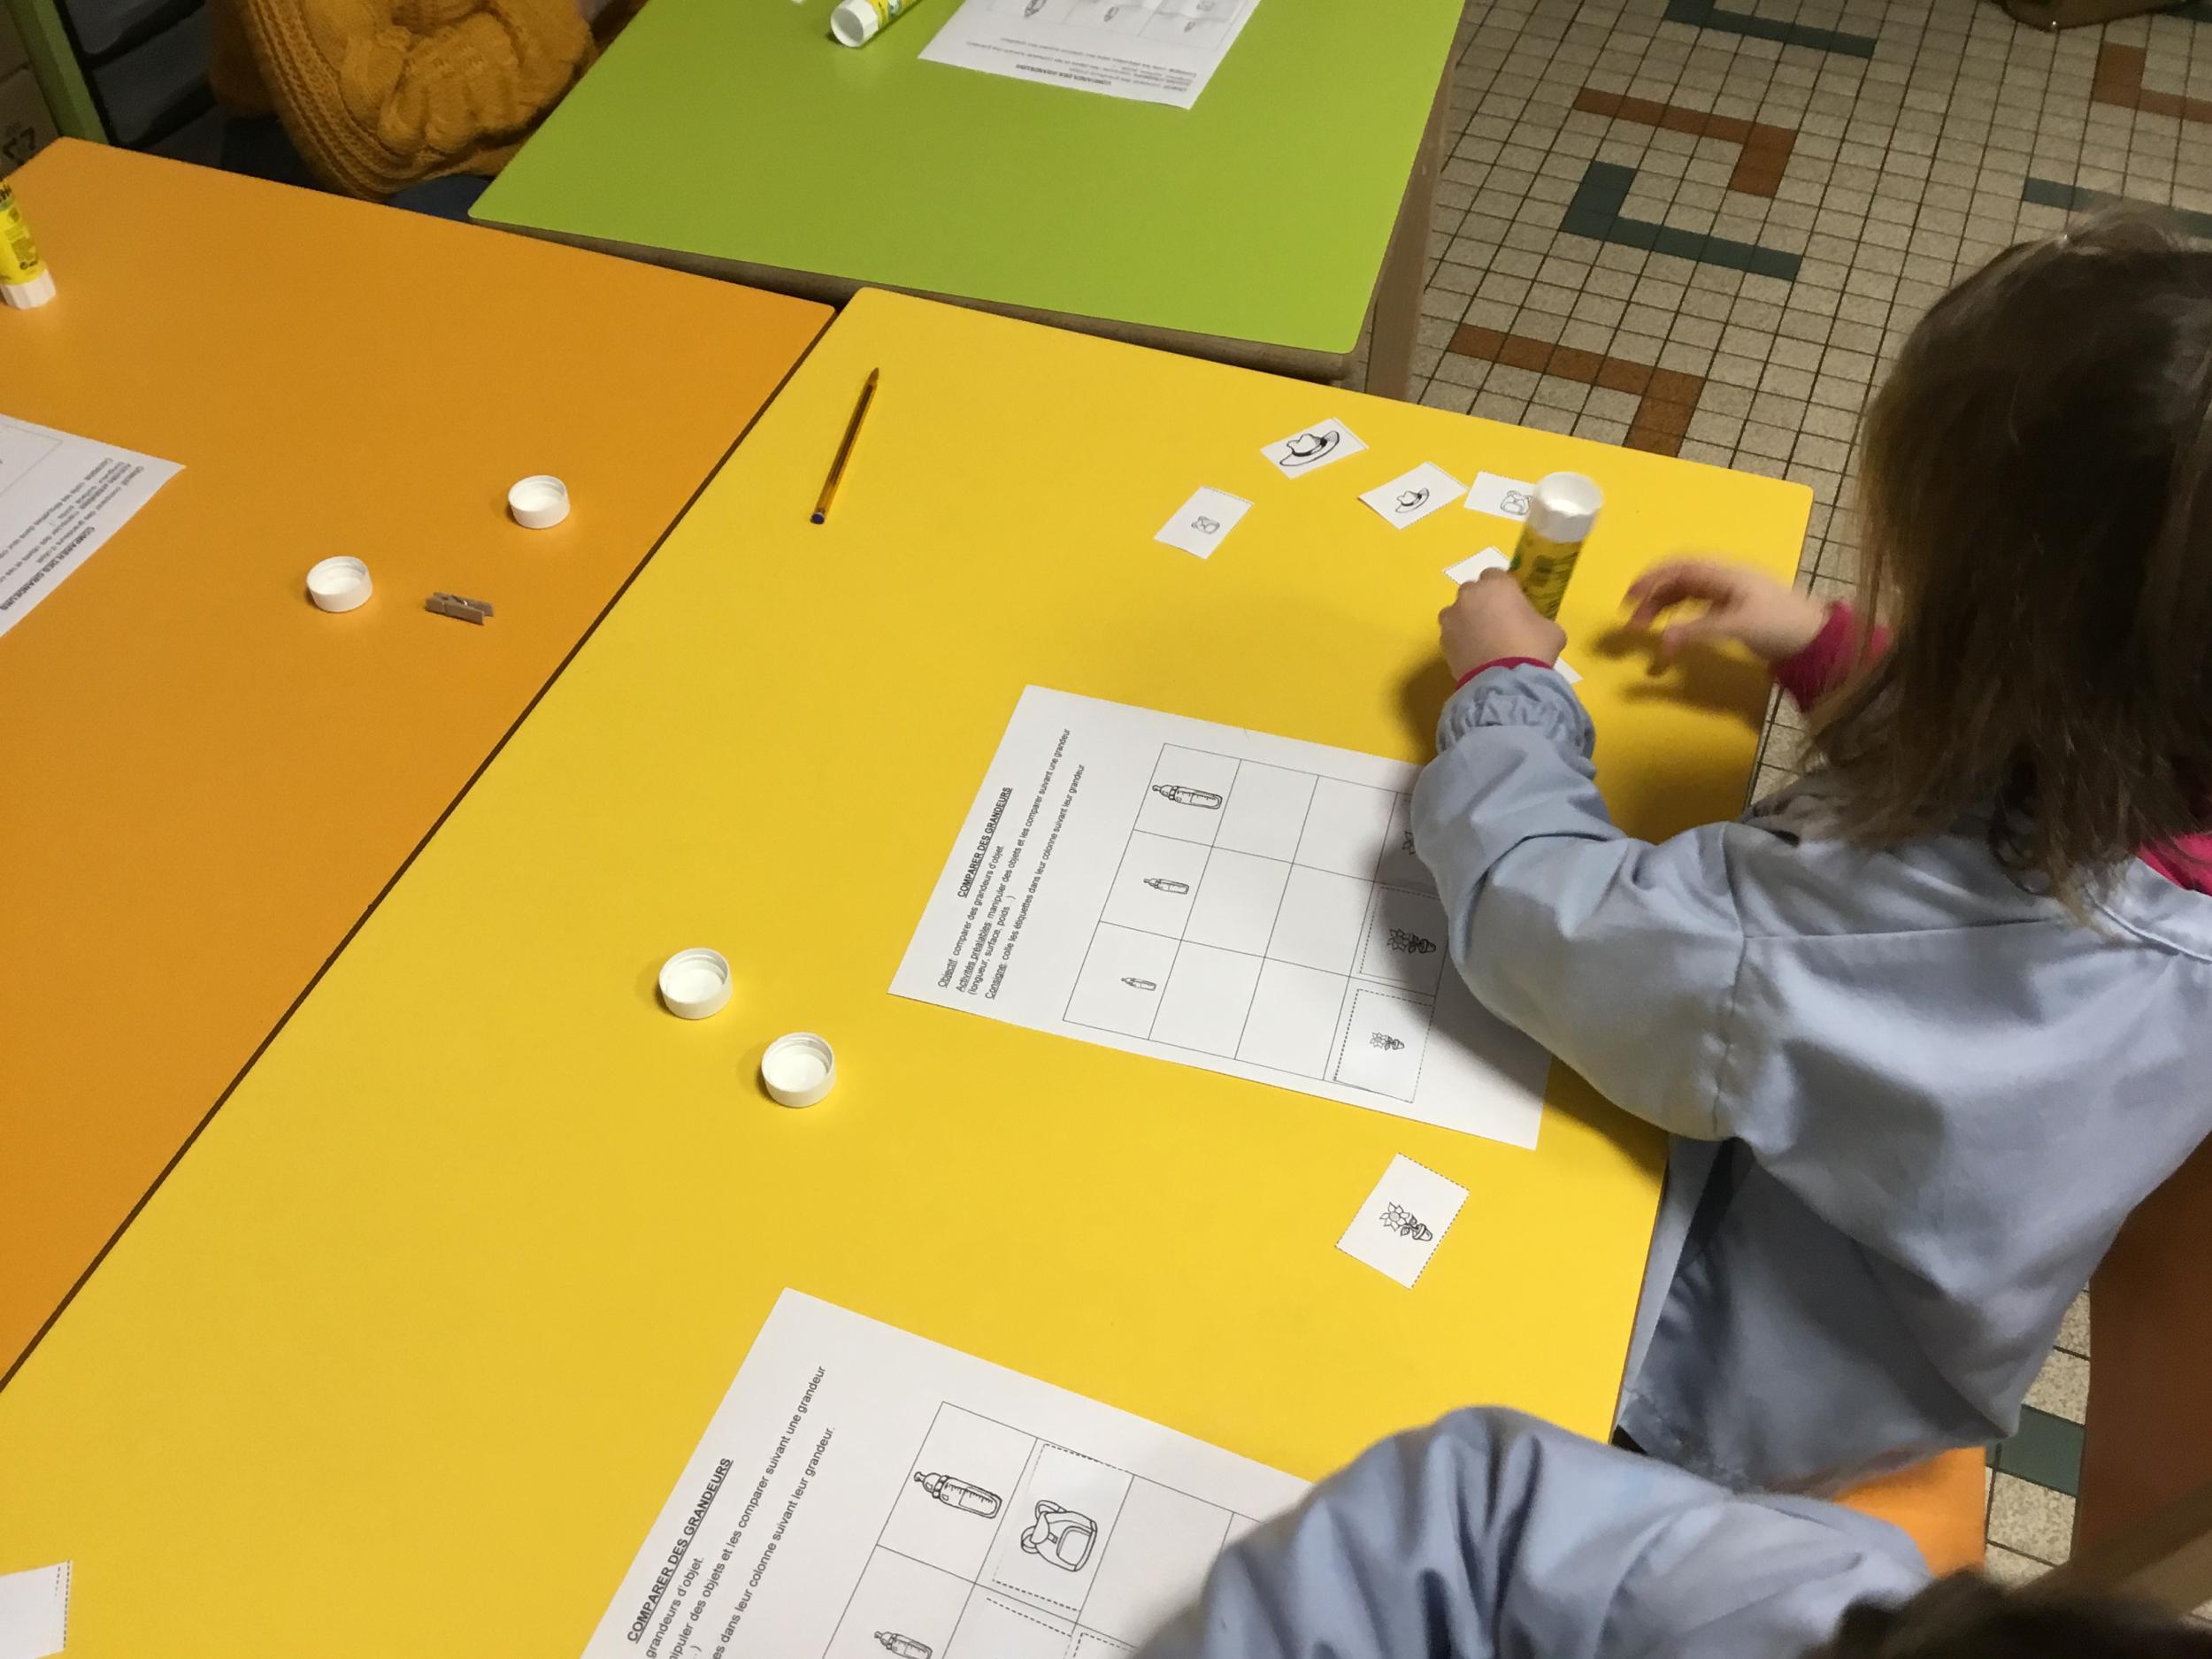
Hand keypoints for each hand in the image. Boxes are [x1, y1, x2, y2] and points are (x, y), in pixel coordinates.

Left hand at [1439, 570, 1567, 681]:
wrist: (1505, 684)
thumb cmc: (1532, 649)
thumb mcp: (1551, 630)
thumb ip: (1538, 619)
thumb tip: (1534, 627)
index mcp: (1496, 585)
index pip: (1496, 574)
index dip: (1504, 588)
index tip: (1513, 603)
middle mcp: (1469, 595)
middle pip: (1474, 591)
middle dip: (1483, 602)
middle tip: (1498, 622)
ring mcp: (1452, 618)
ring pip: (1458, 612)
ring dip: (1468, 620)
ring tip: (1483, 642)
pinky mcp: (1442, 641)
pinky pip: (1452, 634)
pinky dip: (1460, 640)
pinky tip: (1474, 655)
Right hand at [1623, 559, 1828, 668]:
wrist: (1817, 639)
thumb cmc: (1781, 625)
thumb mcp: (1739, 626)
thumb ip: (1699, 631)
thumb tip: (1663, 641)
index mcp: (1725, 573)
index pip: (1679, 567)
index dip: (1651, 578)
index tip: (1628, 598)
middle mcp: (1725, 579)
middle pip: (1679, 580)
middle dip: (1652, 598)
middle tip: (1632, 624)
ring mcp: (1730, 594)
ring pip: (1686, 595)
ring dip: (1663, 609)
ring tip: (1646, 631)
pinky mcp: (1734, 611)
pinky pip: (1697, 609)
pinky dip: (1680, 619)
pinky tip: (1673, 634)